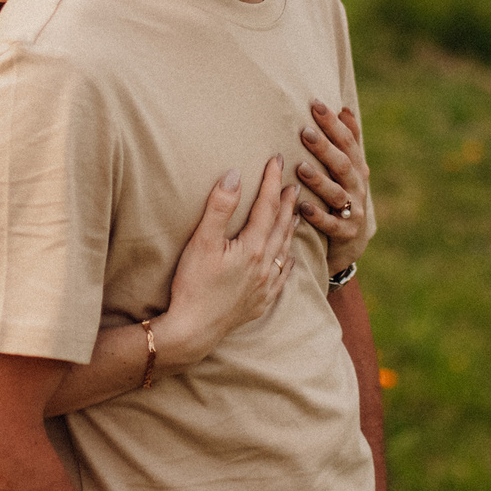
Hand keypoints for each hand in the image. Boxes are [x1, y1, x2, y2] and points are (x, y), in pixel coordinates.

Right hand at [159, 157, 296, 365]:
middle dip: (287, 202)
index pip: (267, 206)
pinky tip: (289, 257)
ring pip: (285, 249)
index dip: (272, 181)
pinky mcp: (260, 302)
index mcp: (253, 247)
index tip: (277, 159)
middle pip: (281, 226)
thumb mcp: (202, 242)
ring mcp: (265, 285)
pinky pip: (284, 276)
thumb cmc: (193, 285)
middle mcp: (266, 265)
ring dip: (291, 228)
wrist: (193, 331)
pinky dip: (289, 260)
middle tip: (294, 183)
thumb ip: (220, 207)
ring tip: (296, 213)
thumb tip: (235, 174)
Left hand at [294, 102, 371, 270]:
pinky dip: (317, 216)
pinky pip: (331, 224)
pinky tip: (302, 206)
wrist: (350, 242)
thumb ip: (347, 141)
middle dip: (325, 147)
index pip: (347, 141)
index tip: (315, 104)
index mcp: (357, 167)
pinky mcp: (345, 233)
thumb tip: (344, 107)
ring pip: (337, 194)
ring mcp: (353, 210)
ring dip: (319, 180)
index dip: (333, 123)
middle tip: (304, 132)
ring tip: (301, 168)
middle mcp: (358, 186)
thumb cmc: (342, 194)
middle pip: (342, 164)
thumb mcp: (348, 168)